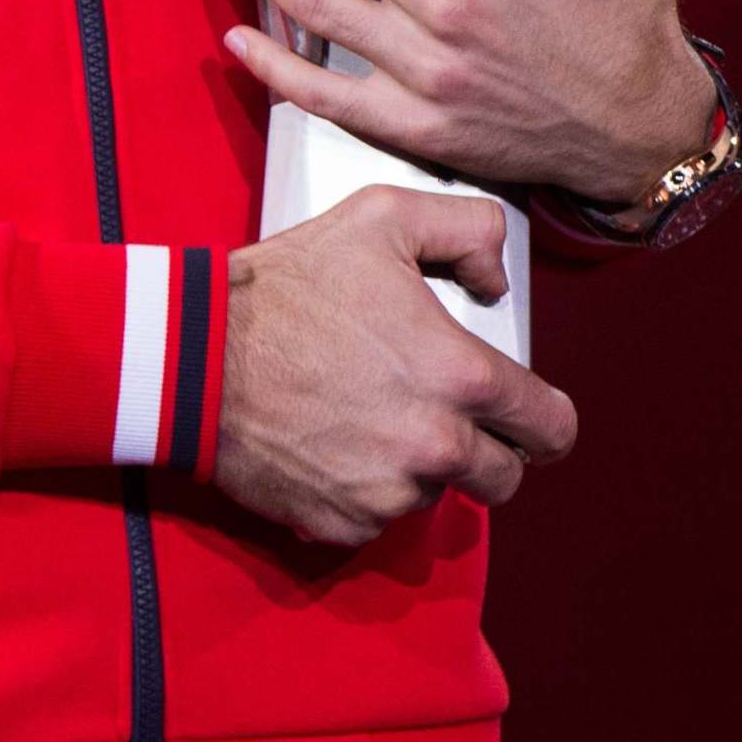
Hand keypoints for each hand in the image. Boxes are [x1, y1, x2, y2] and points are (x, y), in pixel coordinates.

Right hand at [213, 185, 580, 545]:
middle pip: (504, 480)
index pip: (549, 427)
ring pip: (436, 496)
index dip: (545, 421)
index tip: (530, 418)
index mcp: (459, 377)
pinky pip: (376, 519)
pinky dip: (364, 492)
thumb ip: (466, 230)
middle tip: (448, 420)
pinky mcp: (342, 523)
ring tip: (369, 419)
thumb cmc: (284, 288)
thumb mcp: (380, 218)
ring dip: (418, 468)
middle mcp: (435, 446)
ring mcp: (388, 495)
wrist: (192, 356)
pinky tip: (332, 445)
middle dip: (488, 453)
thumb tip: (497, 279)